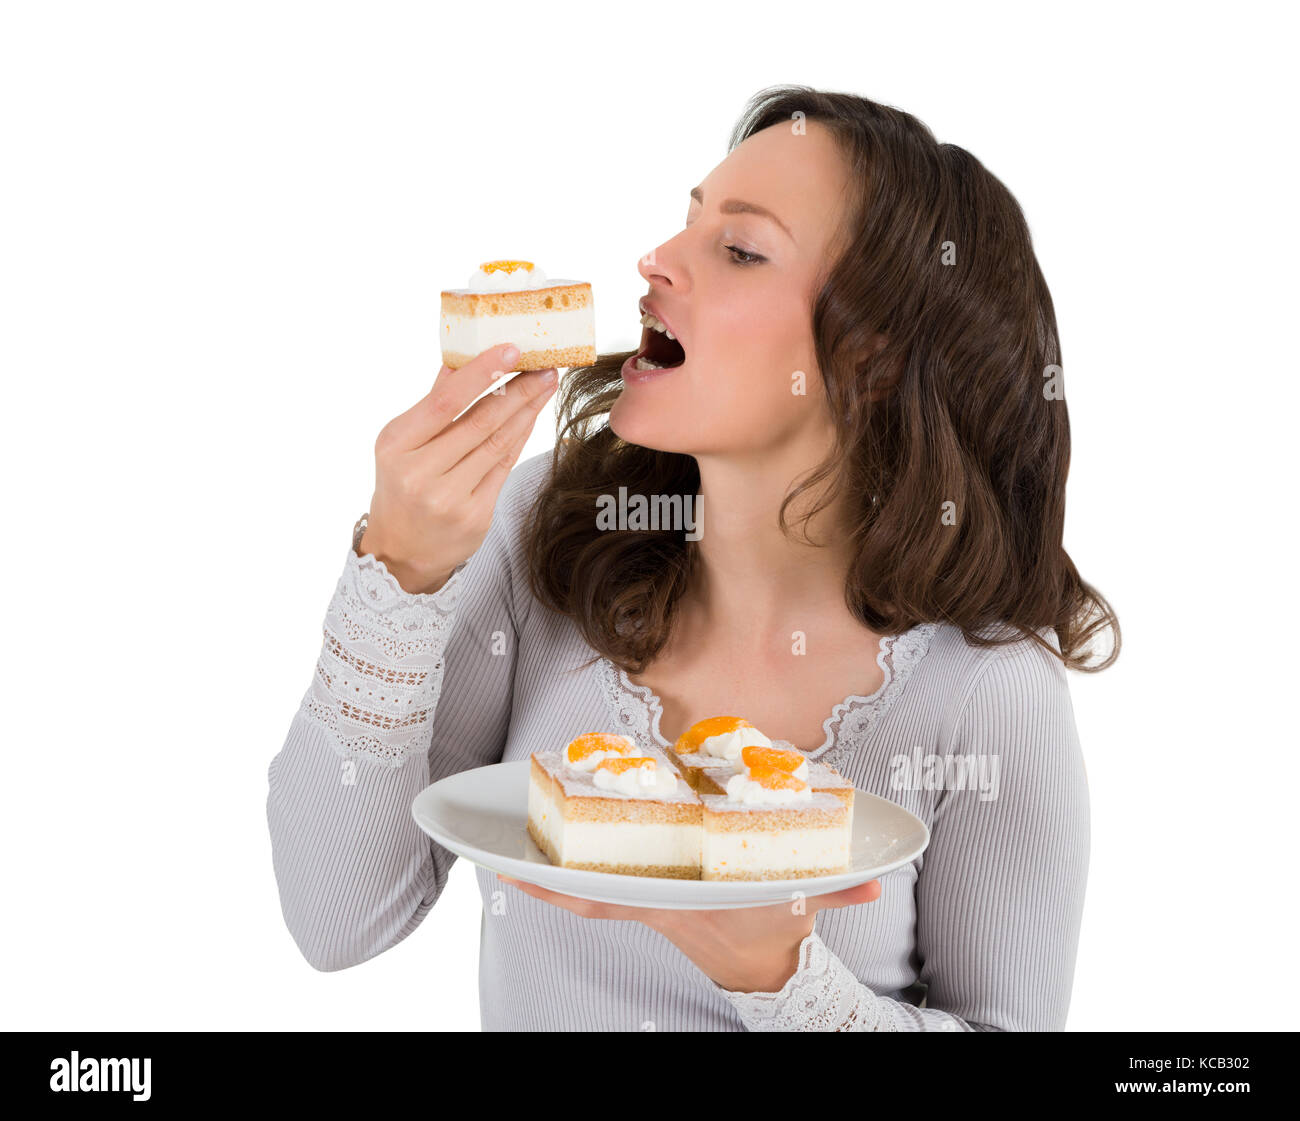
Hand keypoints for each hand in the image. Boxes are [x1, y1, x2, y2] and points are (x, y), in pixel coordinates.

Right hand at [358, 342, 558, 593]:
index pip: (445, 402)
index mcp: (396, 445)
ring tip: (545, 385)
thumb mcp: (400, 444)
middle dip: (518, 389)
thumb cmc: (401, 487)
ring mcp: (449, 498)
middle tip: (544, 366)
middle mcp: (421, 473)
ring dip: (527, 410)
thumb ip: (432, 403)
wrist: (401, 552)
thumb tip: (459, 359)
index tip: (511, 350)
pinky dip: (520, 438)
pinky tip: (532, 417)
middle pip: (480, 422)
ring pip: (498, 443)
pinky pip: (504, 467)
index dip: (482, 373)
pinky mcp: (475, 516)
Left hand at [495, 873, 881, 992]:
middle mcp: (655, 901)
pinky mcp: (645, 900)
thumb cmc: (770, 921)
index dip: (572, 888)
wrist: (758, 963)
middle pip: (588, 895)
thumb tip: (875, 881)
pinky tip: (532, 863)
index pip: (621, 898)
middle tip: (499, 854)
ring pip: (584, 894)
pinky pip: (593, 897)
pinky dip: (562, 885)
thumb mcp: (802, 905)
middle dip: (546, 878)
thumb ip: (840, 891)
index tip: (532, 874)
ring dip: (546, 876)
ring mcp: (646, 902)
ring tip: (501, 851)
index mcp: (680, 901)